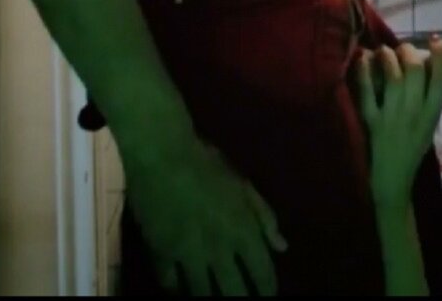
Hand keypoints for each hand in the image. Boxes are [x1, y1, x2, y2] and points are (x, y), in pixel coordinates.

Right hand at [120, 134, 286, 294]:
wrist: (162, 155)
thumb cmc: (207, 163)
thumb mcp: (244, 185)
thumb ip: (265, 217)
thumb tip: (281, 247)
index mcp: (243, 230)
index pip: (262, 273)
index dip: (267, 290)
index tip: (269, 298)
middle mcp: (219, 248)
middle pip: (234, 291)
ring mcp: (188, 253)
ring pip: (201, 293)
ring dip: (209, 299)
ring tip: (214, 298)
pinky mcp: (160, 252)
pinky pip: (169, 283)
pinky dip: (177, 289)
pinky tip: (181, 289)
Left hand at [354, 37, 441, 204]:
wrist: (392, 180)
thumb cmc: (412, 150)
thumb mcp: (429, 125)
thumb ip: (430, 100)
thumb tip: (429, 66)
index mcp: (432, 115)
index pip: (441, 80)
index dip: (441, 55)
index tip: (437, 39)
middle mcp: (414, 114)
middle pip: (416, 71)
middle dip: (409, 51)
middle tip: (404, 48)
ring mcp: (391, 117)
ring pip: (393, 77)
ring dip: (388, 56)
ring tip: (384, 51)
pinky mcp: (371, 122)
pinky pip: (367, 91)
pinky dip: (364, 71)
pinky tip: (364, 59)